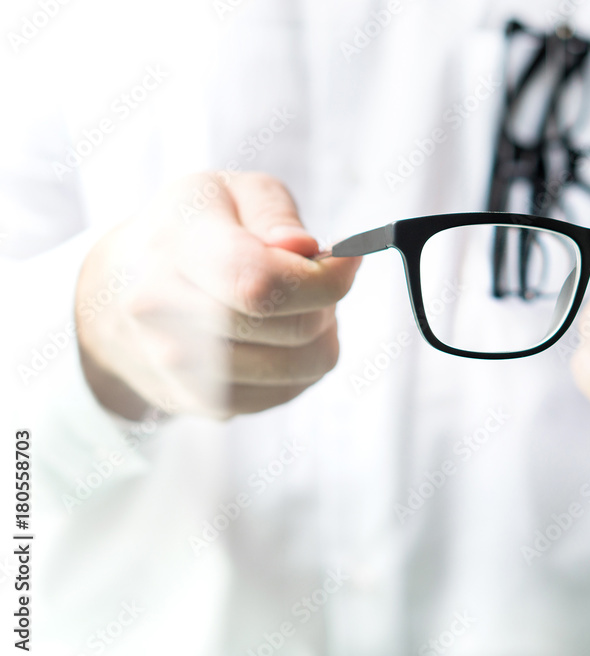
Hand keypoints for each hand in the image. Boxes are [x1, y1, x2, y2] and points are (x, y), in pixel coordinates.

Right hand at [76, 172, 360, 419]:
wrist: (115, 293)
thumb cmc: (188, 231)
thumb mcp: (226, 192)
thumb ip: (274, 213)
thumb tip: (304, 249)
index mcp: (175, 246)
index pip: (262, 283)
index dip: (324, 279)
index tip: (348, 259)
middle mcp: (164, 313)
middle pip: (294, 329)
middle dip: (326, 301)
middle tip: (314, 276)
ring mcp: (180, 368)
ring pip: (304, 366)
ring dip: (320, 333)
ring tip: (293, 304)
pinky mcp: (204, 403)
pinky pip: (291, 391)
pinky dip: (301, 363)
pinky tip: (275, 334)